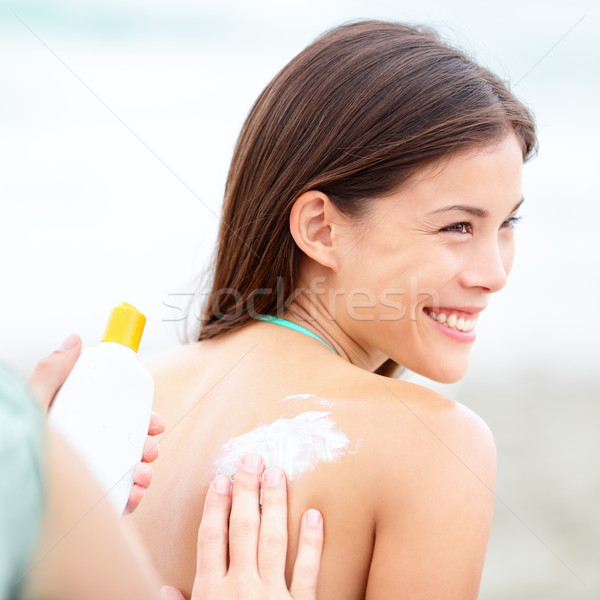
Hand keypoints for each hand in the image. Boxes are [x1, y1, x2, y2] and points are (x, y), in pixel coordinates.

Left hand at [28, 332, 164, 513]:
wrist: (9, 485)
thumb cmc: (15, 440)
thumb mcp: (34, 403)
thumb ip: (52, 372)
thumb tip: (75, 338)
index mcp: (78, 424)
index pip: (118, 418)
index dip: (143, 419)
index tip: (155, 424)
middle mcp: (85, 449)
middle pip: (127, 446)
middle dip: (147, 449)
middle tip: (150, 451)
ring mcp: (86, 476)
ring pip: (125, 473)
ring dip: (144, 474)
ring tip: (142, 477)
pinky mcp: (84, 502)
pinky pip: (115, 501)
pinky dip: (132, 499)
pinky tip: (134, 496)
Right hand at [160, 454, 323, 599]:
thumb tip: (163, 590)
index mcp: (212, 593)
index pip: (211, 538)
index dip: (215, 505)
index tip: (220, 478)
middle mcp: (241, 587)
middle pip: (242, 528)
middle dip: (246, 491)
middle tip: (251, 459)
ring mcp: (272, 594)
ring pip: (274, 539)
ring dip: (275, 504)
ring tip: (277, 474)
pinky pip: (308, 571)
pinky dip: (313, 543)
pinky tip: (315, 515)